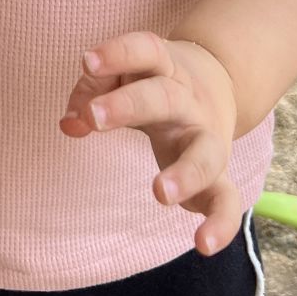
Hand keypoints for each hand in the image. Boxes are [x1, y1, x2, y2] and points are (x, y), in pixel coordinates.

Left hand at [60, 32, 240, 255]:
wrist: (218, 82)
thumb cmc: (150, 80)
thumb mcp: (124, 75)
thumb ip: (92, 92)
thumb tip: (69, 123)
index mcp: (163, 67)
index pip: (144, 50)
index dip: (117, 53)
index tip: (88, 61)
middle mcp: (187, 100)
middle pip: (163, 97)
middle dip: (128, 105)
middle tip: (93, 117)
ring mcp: (206, 137)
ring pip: (203, 152)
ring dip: (184, 173)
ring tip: (159, 194)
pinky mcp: (219, 174)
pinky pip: (227, 199)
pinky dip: (220, 223)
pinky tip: (202, 245)